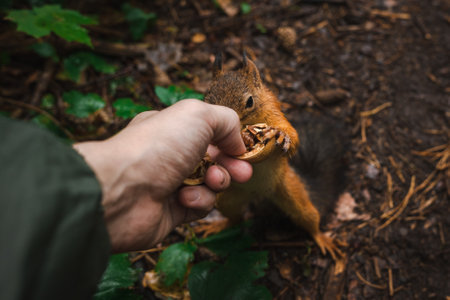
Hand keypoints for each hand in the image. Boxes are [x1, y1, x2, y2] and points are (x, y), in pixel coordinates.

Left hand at [73, 100, 251, 252]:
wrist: (122, 191)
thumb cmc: (156, 146)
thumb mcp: (197, 115)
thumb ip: (226, 121)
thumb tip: (237, 143)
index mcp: (173, 129)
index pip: (209, 134)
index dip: (230, 142)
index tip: (243, 151)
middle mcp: (171, 155)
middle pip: (214, 161)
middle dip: (232, 166)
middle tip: (242, 173)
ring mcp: (171, 183)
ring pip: (210, 185)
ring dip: (215, 183)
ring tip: (210, 180)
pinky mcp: (171, 211)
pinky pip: (198, 206)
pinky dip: (198, 201)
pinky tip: (184, 197)